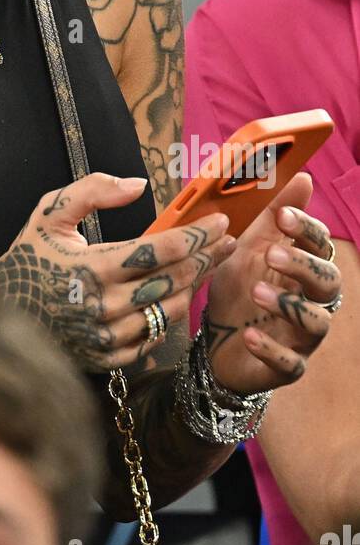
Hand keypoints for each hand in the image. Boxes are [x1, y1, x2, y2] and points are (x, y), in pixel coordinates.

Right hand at [0, 173, 235, 370]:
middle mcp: (104, 305)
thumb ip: (94, 190)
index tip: (219, 221)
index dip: (195, 235)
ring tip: (208, 265)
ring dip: (194, 286)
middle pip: (173, 280)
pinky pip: (152, 338)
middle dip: (207, 257)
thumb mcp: (51, 212)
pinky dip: (169, 318)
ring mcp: (107, 336)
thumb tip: (139, 185)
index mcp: (92, 267)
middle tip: (227, 241)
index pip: (160, 250)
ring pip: (169, 311)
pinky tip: (177, 297)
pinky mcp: (107, 358)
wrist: (3, 308)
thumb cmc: (30, 255)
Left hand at [206, 172, 341, 394]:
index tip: (284, 215)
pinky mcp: (287, 367)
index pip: (321, 245)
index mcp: (304, 268)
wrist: (214, 341)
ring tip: (256, 292)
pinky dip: (271, 349)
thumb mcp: (248, 247)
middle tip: (271, 254)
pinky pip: (291, 363)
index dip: (307, 230)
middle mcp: (311, 302)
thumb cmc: (239, 288)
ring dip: (289, 306)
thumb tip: (303, 176)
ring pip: (316, 323)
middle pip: (329, 283)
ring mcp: (302, 337)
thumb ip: (273, 216)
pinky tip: (249, 336)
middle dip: (304, 266)